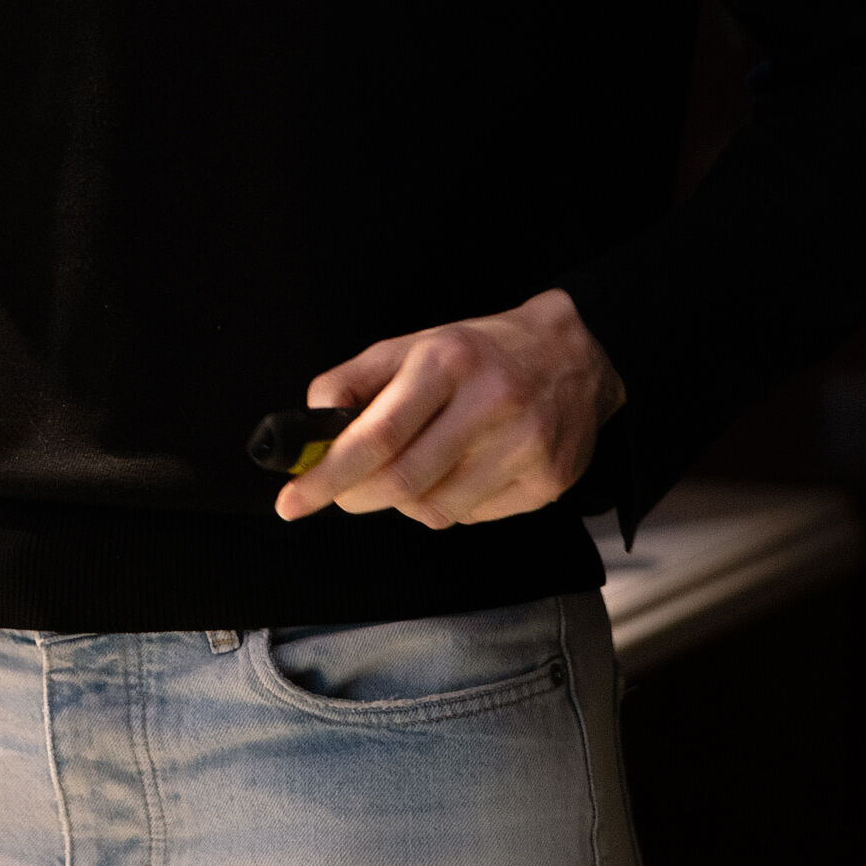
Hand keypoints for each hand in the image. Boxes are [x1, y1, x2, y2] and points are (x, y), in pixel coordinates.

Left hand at [275, 290, 625, 530]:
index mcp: (447, 362)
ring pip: (434, 510)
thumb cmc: (478, 353)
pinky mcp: (548, 482)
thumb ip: (352, 383)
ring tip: (421, 465)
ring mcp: (525, 446)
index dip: (327, 476)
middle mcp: (491, 402)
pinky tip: (464, 471)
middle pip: (401, 483)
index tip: (290, 502)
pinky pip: (472, 518)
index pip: (376, 436)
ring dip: (407, 501)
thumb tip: (308, 431)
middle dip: (356, 497)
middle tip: (342, 493)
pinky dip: (450, 506)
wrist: (575, 355)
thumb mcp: (412, 346)